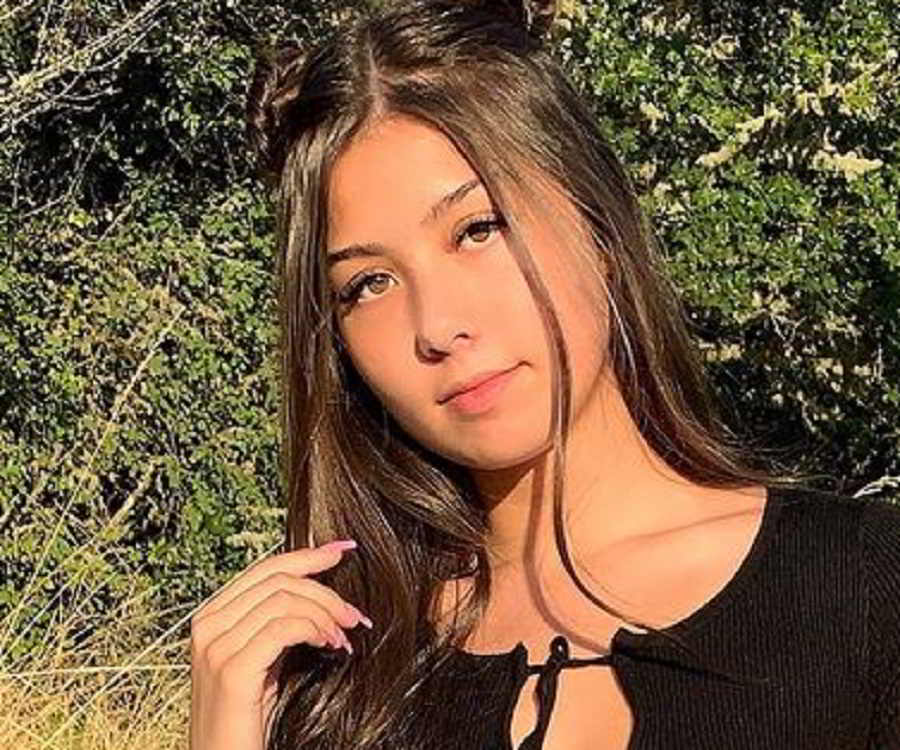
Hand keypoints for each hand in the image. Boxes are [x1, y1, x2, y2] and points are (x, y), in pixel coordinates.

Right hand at [189, 540, 370, 749]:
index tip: (343, 549)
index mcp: (212, 617)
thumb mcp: (262, 661)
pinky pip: (283, 628)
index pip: (266, 568)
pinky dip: (314, 629)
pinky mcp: (232, 670)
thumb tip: (319, 591)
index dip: (308, 555)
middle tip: (354, 615)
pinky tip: (330, 645)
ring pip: (284, 600)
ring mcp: (216, 647)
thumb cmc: (249, 719)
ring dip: (325, 613)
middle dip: (325, 590)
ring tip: (344, 637)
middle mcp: (208, 625)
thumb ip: (276, 624)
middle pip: (278, 579)